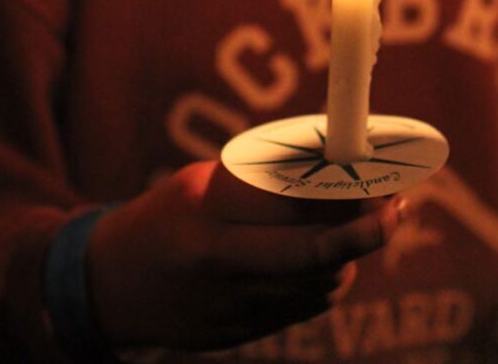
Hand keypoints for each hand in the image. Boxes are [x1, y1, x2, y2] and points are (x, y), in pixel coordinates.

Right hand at [87, 161, 401, 351]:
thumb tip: (327, 160)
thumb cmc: (156, 218)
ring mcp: (239, 324)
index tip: (390, 200)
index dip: (356, 229)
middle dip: (365, 237)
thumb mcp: (200, 186)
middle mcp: (232, 294)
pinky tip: (326, 249)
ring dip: (348, 256)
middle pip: (323, 272)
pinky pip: (302, 307)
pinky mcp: (241, 337)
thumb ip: (260, 181)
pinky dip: (324, 277)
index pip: (305, 249)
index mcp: (214, 249)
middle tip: (393, 204)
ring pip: (321, 293)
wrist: (105, 289)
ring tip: (360, 218)